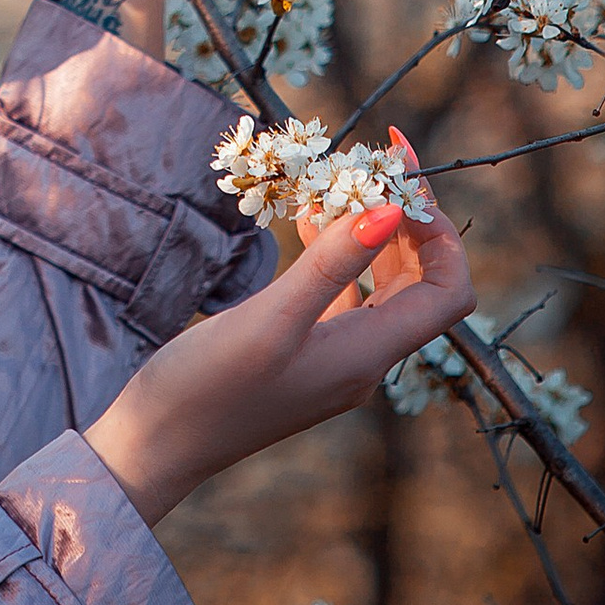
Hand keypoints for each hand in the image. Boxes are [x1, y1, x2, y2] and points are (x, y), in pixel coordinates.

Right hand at [81, 135, 472, 527]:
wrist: (156, 444)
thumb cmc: (209, 387)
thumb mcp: (270, 319)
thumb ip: (331, 264)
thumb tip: (392, 210)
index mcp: (368, 354)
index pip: (447, 291)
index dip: (438, 231)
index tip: (400, 176)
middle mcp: (364, 358)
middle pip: (419, 283)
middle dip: (404, 219)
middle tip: (371, 160)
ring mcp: (336, 358)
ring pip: (379, 285)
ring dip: (369, 230)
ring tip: (336, 180)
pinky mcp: (304, 353)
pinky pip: (341, 294)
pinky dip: (335, 251)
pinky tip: (307, 220)